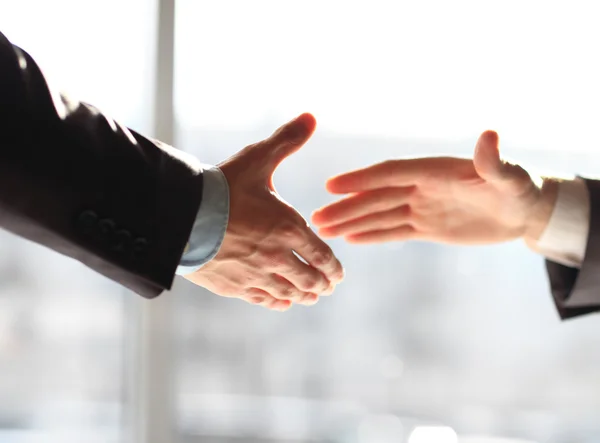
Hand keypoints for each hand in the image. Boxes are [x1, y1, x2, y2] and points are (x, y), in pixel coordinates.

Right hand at [185, 113, 343, 310]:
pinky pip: (262, 299)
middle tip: (327, 287)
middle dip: (322, 285)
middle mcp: (276, 256)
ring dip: (303, 296)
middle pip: (308, 280)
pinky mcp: (233, 286)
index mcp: (289, 228)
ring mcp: (255, 274)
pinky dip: (276, 302)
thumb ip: (287, 140)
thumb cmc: (221, 186)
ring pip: (288, 293)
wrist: (181, 215)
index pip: (322, 257)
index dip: (333, 269)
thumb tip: (311, 116)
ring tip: (310, 297)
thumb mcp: (258, 160)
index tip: (338, 275)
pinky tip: (281, 302)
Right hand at [312, 130, 558, 245]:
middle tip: (315, 218)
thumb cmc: (520, 189)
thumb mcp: (510, 177)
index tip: (333, 186)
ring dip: (351, 221)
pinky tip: (350, 239)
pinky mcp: (427, 228)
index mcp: (433, 172)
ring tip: (323, 229)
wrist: (524, 211)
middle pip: (376, 197)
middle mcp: (421, 188)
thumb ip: (494, 162)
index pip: (391, 174)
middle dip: (346, 207)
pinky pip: (394, 232)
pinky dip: (372, 235)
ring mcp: (421, 208)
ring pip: (379, 215)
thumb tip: (489, 135)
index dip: (362, 180)